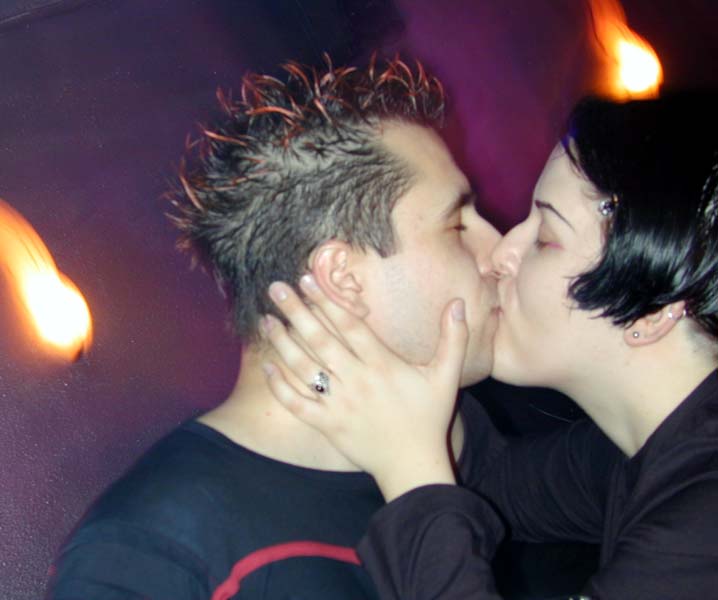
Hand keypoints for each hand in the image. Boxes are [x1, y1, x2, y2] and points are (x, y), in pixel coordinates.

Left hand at [260, 275, 467, 500]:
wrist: (412, 465)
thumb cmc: (429, 418)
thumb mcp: (447, 377)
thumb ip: (453, 338)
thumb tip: (459, 302)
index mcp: (383, 365)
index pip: (350, 325)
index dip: (327, 301)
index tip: (307, 280)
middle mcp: (357, 381)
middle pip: (321, 340)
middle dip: (296, 311)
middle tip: (275, 288)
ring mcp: (339, 404)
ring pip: (304, 368)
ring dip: (282, 343)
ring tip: (266, 320)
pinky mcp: (327, 425)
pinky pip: (297, 404)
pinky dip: (279, 386)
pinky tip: (266, 367)